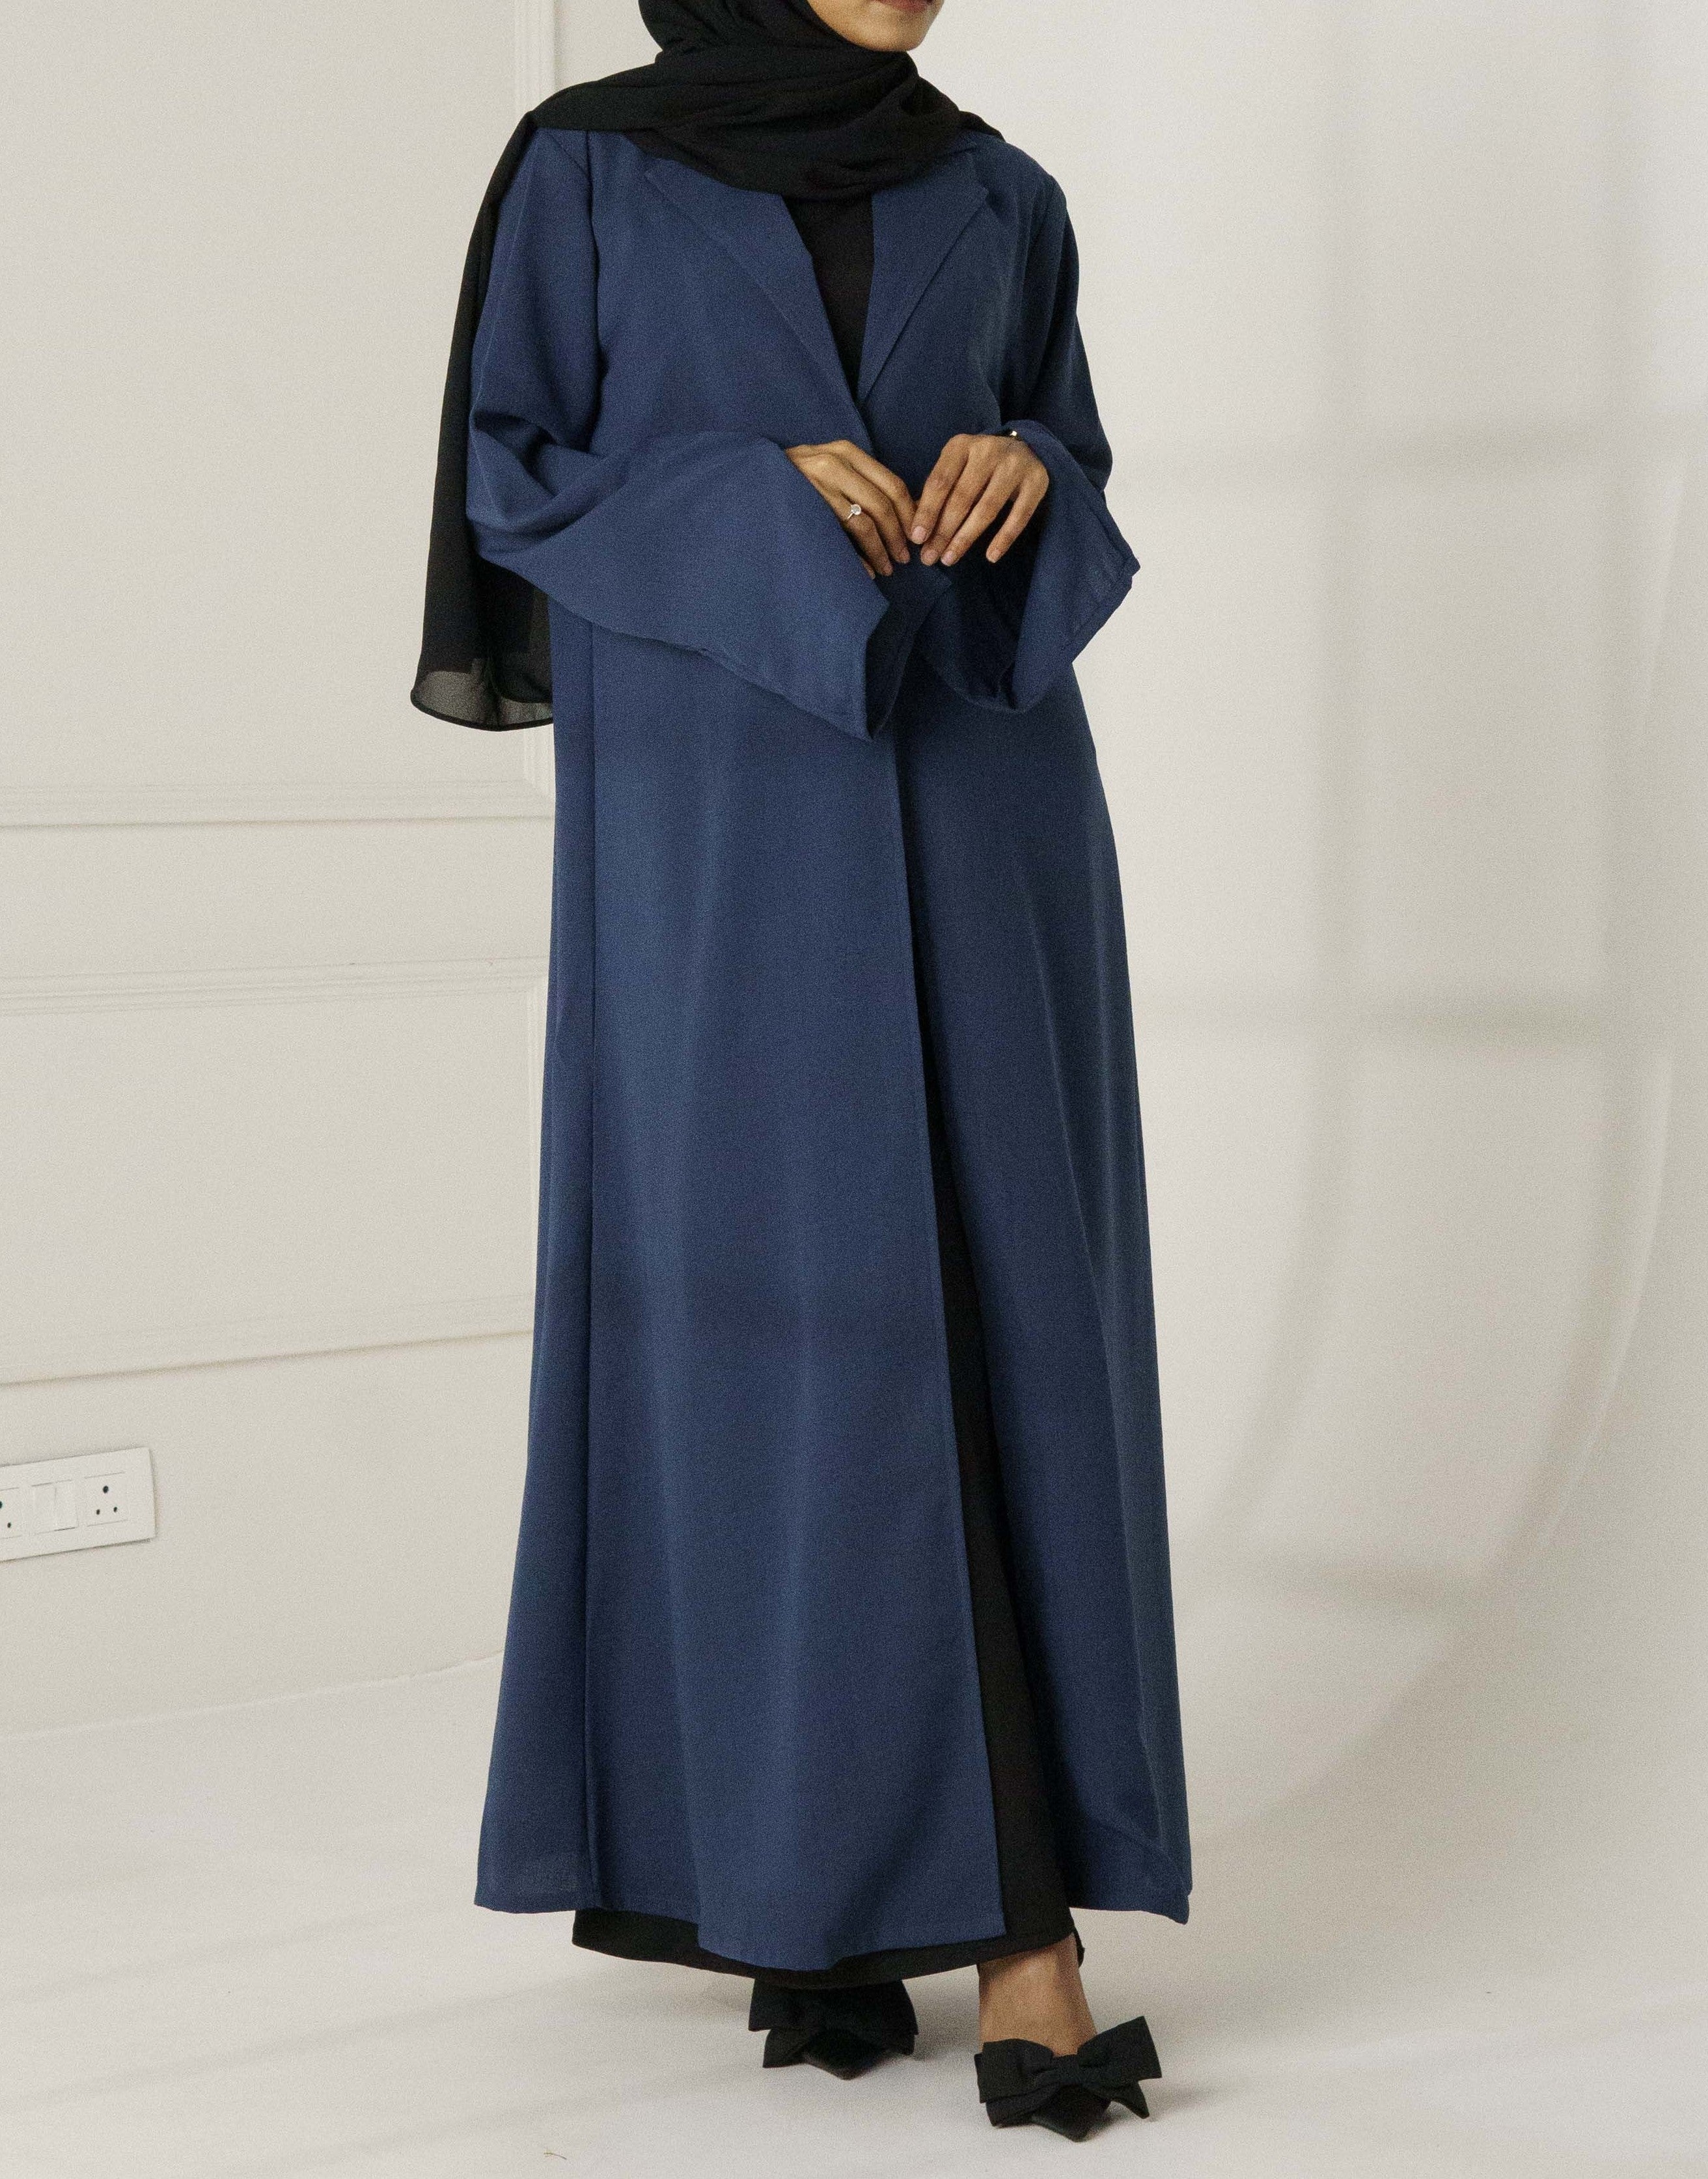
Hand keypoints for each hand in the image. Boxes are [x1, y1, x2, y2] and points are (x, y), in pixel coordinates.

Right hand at [786, 440, 915, 577]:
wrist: (750, 478)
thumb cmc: (796, 482)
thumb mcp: (830, 472)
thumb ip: (861, 485)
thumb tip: (903, 515)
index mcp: (847, 452)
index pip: (893, 483)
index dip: (910, 514)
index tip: (915, 537)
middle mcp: (836, 461)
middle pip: (884, 503)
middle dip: (899, 536)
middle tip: (904, 559)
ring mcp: (819, 481)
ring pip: (866, 520)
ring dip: (882, 549)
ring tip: (888, 568)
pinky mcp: (807, 503)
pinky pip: (845, 532)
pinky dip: (861, 556)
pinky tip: (867, 570)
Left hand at [911, 432, 1049, 566]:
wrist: (1025, 448)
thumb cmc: (980, 466)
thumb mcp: (956, 469)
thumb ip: (938, 493)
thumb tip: (916, 529)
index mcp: (961, 445)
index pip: (940, 482)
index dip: (927, 512)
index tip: (917, 539)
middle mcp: (988, 450)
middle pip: (961, 498)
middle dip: (943, 531)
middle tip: (930, 557)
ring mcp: (1014, 465)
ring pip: (986, 509)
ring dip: (966, 538)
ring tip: (950, 559)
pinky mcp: (1036, 481)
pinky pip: (1019, 516)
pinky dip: (1004, 538)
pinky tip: (990, 557)